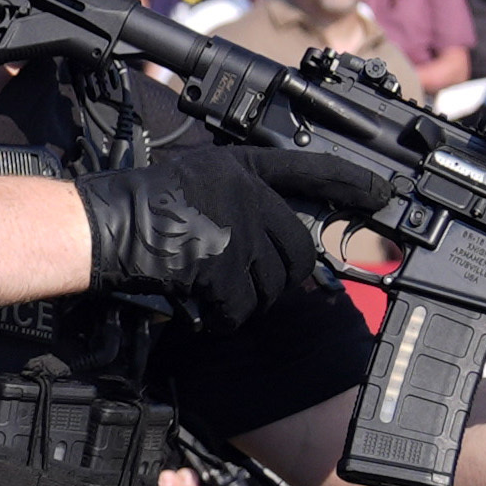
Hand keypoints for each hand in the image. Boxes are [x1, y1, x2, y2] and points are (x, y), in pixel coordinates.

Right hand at [79, 143, 374, 329]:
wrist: (103, 226)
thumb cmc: (136, 204)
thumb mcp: (196, 179)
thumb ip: (235, 194)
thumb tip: (267, 232)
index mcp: (240, 168)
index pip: (309, 169)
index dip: (350, 180)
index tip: (382, 191)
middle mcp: (247, 195)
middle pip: (297, 248)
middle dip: (281, 276)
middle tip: (248, 286)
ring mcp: (238, 229)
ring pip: (274, 284)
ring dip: (248, 300)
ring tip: (215, 296)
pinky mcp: (224, 264)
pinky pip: (243, 307)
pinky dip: (224, 317)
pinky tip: (202, 310)